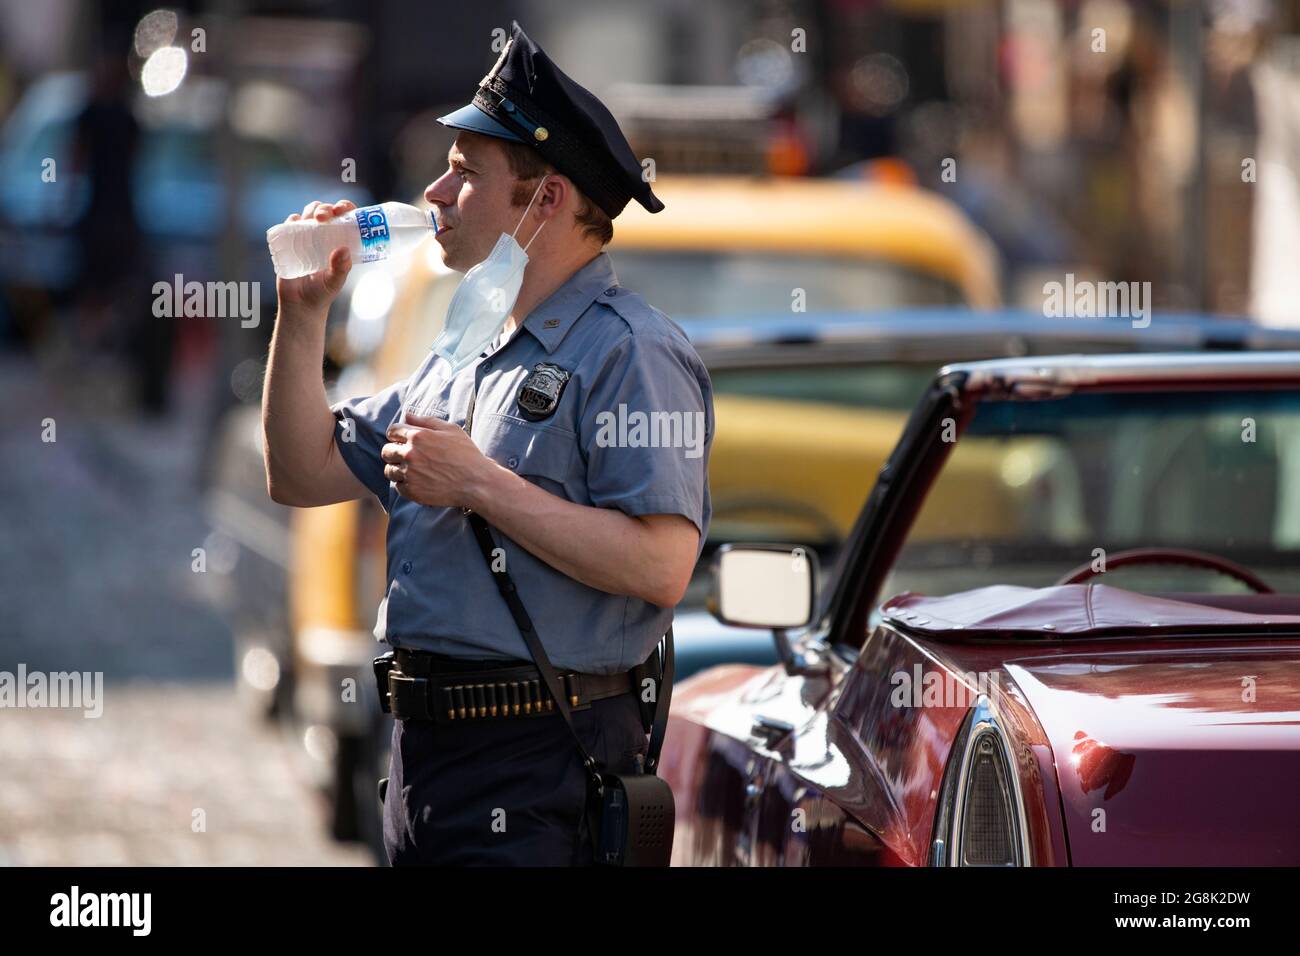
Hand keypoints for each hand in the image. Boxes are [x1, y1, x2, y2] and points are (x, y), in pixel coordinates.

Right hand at [275, 199, 355, 316]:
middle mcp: (324, 236)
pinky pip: (290, 225)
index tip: (343, 209)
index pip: (345, 217)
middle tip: (324, 217)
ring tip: (313, 218)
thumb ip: (341, 268)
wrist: (300, 304)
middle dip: (326, 208)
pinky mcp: (290, 242)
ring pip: (308, 214)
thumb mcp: (335, 282)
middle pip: (326, 211)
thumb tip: (344, 249)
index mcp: (340, 241)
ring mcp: (307, 237)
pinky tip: (295, 222)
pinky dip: (292, 220)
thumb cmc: (323, 293)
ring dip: (311, 210)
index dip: (345, 207)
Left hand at [382, 413, 498, 508]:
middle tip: (408, 457)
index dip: (397, 435)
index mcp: (417, 436)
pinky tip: (418, 482)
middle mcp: (409, 454)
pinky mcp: (412, 491)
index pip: (392, 431)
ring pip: (389, 470)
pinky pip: (398, 486)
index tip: (404, 441)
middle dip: (394, 452)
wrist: (476, 482)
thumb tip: (407, 416)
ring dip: (397, 469)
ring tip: (412, 471)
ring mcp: (409, 474)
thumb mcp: (451, 430)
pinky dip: (404, 484)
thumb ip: (426, 421)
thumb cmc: (466, 454)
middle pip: (386, 451)